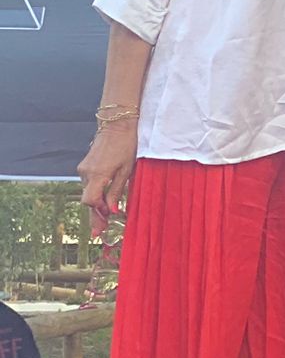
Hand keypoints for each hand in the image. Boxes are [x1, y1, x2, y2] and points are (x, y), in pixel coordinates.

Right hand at [78, 122, 138, 237]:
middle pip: (87, 200)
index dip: (98, 212)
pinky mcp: (85, 165)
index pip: (90, 201)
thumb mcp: (127, 169)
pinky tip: (104, 200)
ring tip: (104, 219)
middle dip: (94, 216)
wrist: (117, 124)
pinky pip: (89, 184)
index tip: (107, 220)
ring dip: (96, 204)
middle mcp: (86, 173)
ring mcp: (84, 168)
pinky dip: (95, 193)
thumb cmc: (127, 145)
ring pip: (88, 192)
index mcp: (97, 174)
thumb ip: (117, 190)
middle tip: (99, 233)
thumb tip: (112, 210)